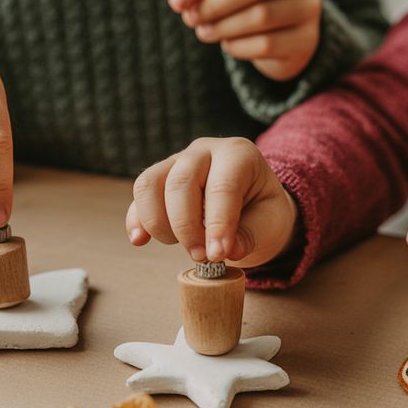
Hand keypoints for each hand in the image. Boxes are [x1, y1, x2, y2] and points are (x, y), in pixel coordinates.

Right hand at [126, 137, 298, 267]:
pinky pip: (139, 196)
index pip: (222, 186)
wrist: (251, 204)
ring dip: (159, 222)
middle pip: (180, 181)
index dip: (218, 223)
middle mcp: (204, 151)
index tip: (217, 255)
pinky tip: (140, 240)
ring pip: (150, 183)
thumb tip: (221, 251)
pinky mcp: (158, 180)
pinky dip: (137, 220)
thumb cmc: (262, 211)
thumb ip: (248, 237)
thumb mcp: (270, 224)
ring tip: (180, 246)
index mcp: (239, 154)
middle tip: (201, 256)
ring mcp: (176, 161)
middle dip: (186, 226)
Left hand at [165, 0, 320, 81]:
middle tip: (190, 18)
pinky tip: (227, 44)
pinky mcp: (308, 38)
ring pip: (261, 16)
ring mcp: (309, 4)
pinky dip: (239, 46)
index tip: (175, 1)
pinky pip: (268, 44)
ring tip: (203, 32)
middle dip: (213, 3)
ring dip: (223, 26)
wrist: (285, 33)